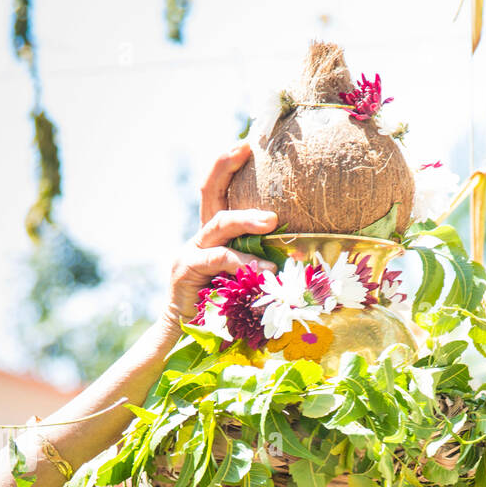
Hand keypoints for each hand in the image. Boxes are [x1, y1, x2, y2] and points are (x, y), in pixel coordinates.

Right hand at [157, 142, 278, 341]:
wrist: (185, 341)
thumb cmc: (222, 316)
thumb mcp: (245, 283)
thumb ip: (260, 264)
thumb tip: (300, 254)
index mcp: (212, 238)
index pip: (216, 191)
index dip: (226, 165)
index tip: (246, 145)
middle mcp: (198, 239)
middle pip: (210, 193)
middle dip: (226, 168)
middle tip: (249, 152)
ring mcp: (189, 253)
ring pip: (219, 224)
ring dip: (247, 220)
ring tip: (272, 222)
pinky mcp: (186, 271)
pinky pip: (218, 259)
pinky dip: (242, 263)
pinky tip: (264, 271)